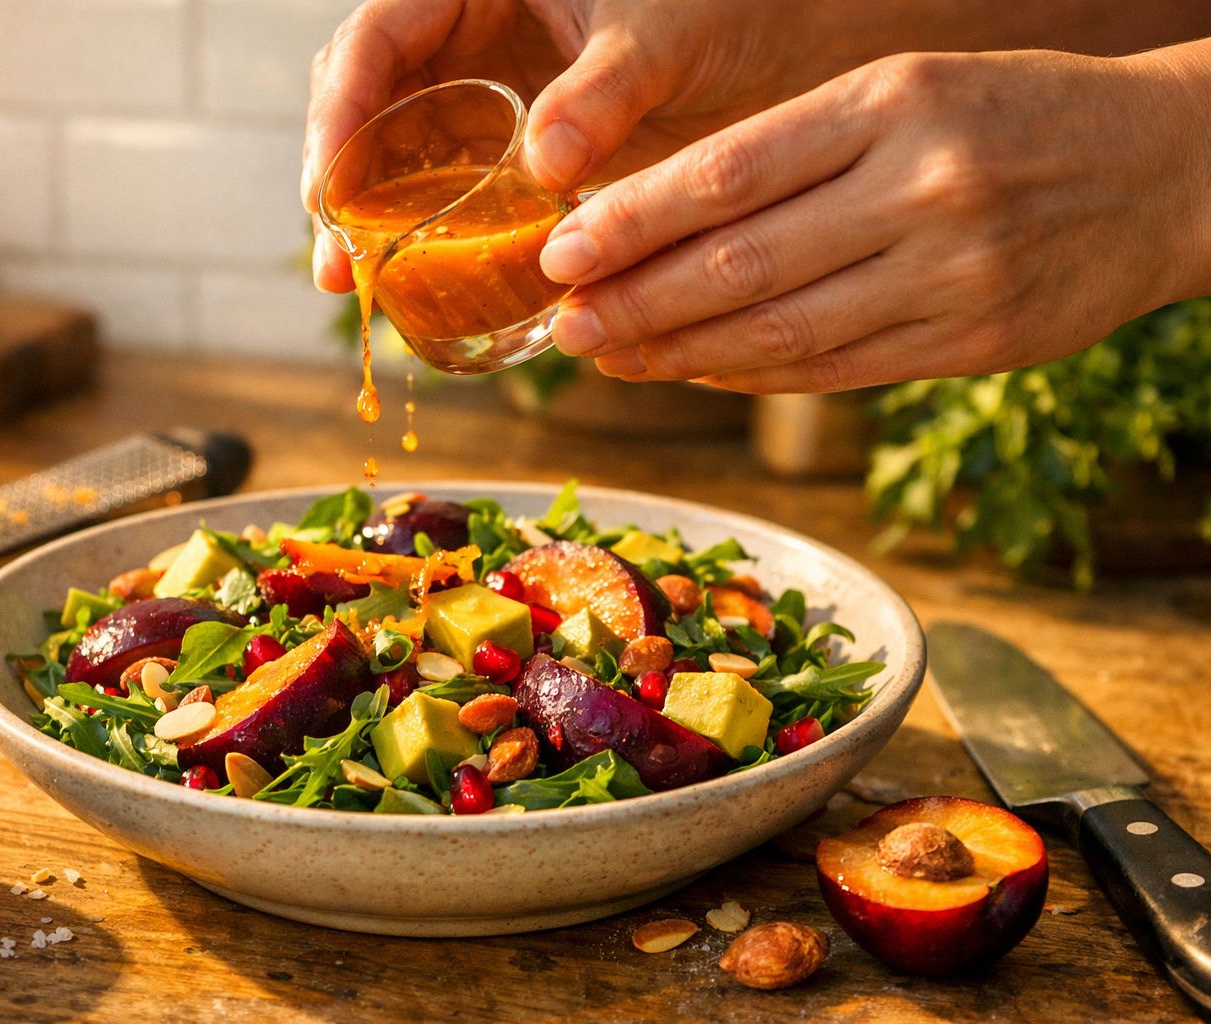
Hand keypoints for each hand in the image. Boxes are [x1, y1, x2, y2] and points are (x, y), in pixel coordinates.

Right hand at [302, 0, 922, 293]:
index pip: (376, 39)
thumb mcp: (663, 36)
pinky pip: (450, 187)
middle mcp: (466, 33)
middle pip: (366, 101)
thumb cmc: (723, 7)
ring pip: (397, 150)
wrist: (781, 44)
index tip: (331, 189)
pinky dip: (431, 233)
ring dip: (370, 217)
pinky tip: (421, 283)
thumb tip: (544, 166)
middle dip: (338, 180)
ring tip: (355, 285)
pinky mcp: (512, 147)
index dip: (341, 114)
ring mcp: (484, 91)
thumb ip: (604, 92)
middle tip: (336, 262)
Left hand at [543, 48, 1210, 391]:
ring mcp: (950, 274)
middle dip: (635, 302)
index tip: (562, 253)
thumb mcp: (907, 91)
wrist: (1166, 170)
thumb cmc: (1011, 115)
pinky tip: (694, 372)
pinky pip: (833, 370)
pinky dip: (751, 376)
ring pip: (779, 332)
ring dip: (678, 354)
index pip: (729, 172)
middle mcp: (920, 188)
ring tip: (611, 358)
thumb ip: (795, 150)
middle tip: (564, 327)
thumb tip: (660, 219)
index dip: (633, 222)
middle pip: (740, 264)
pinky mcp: (972, 342)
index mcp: (891, 102)